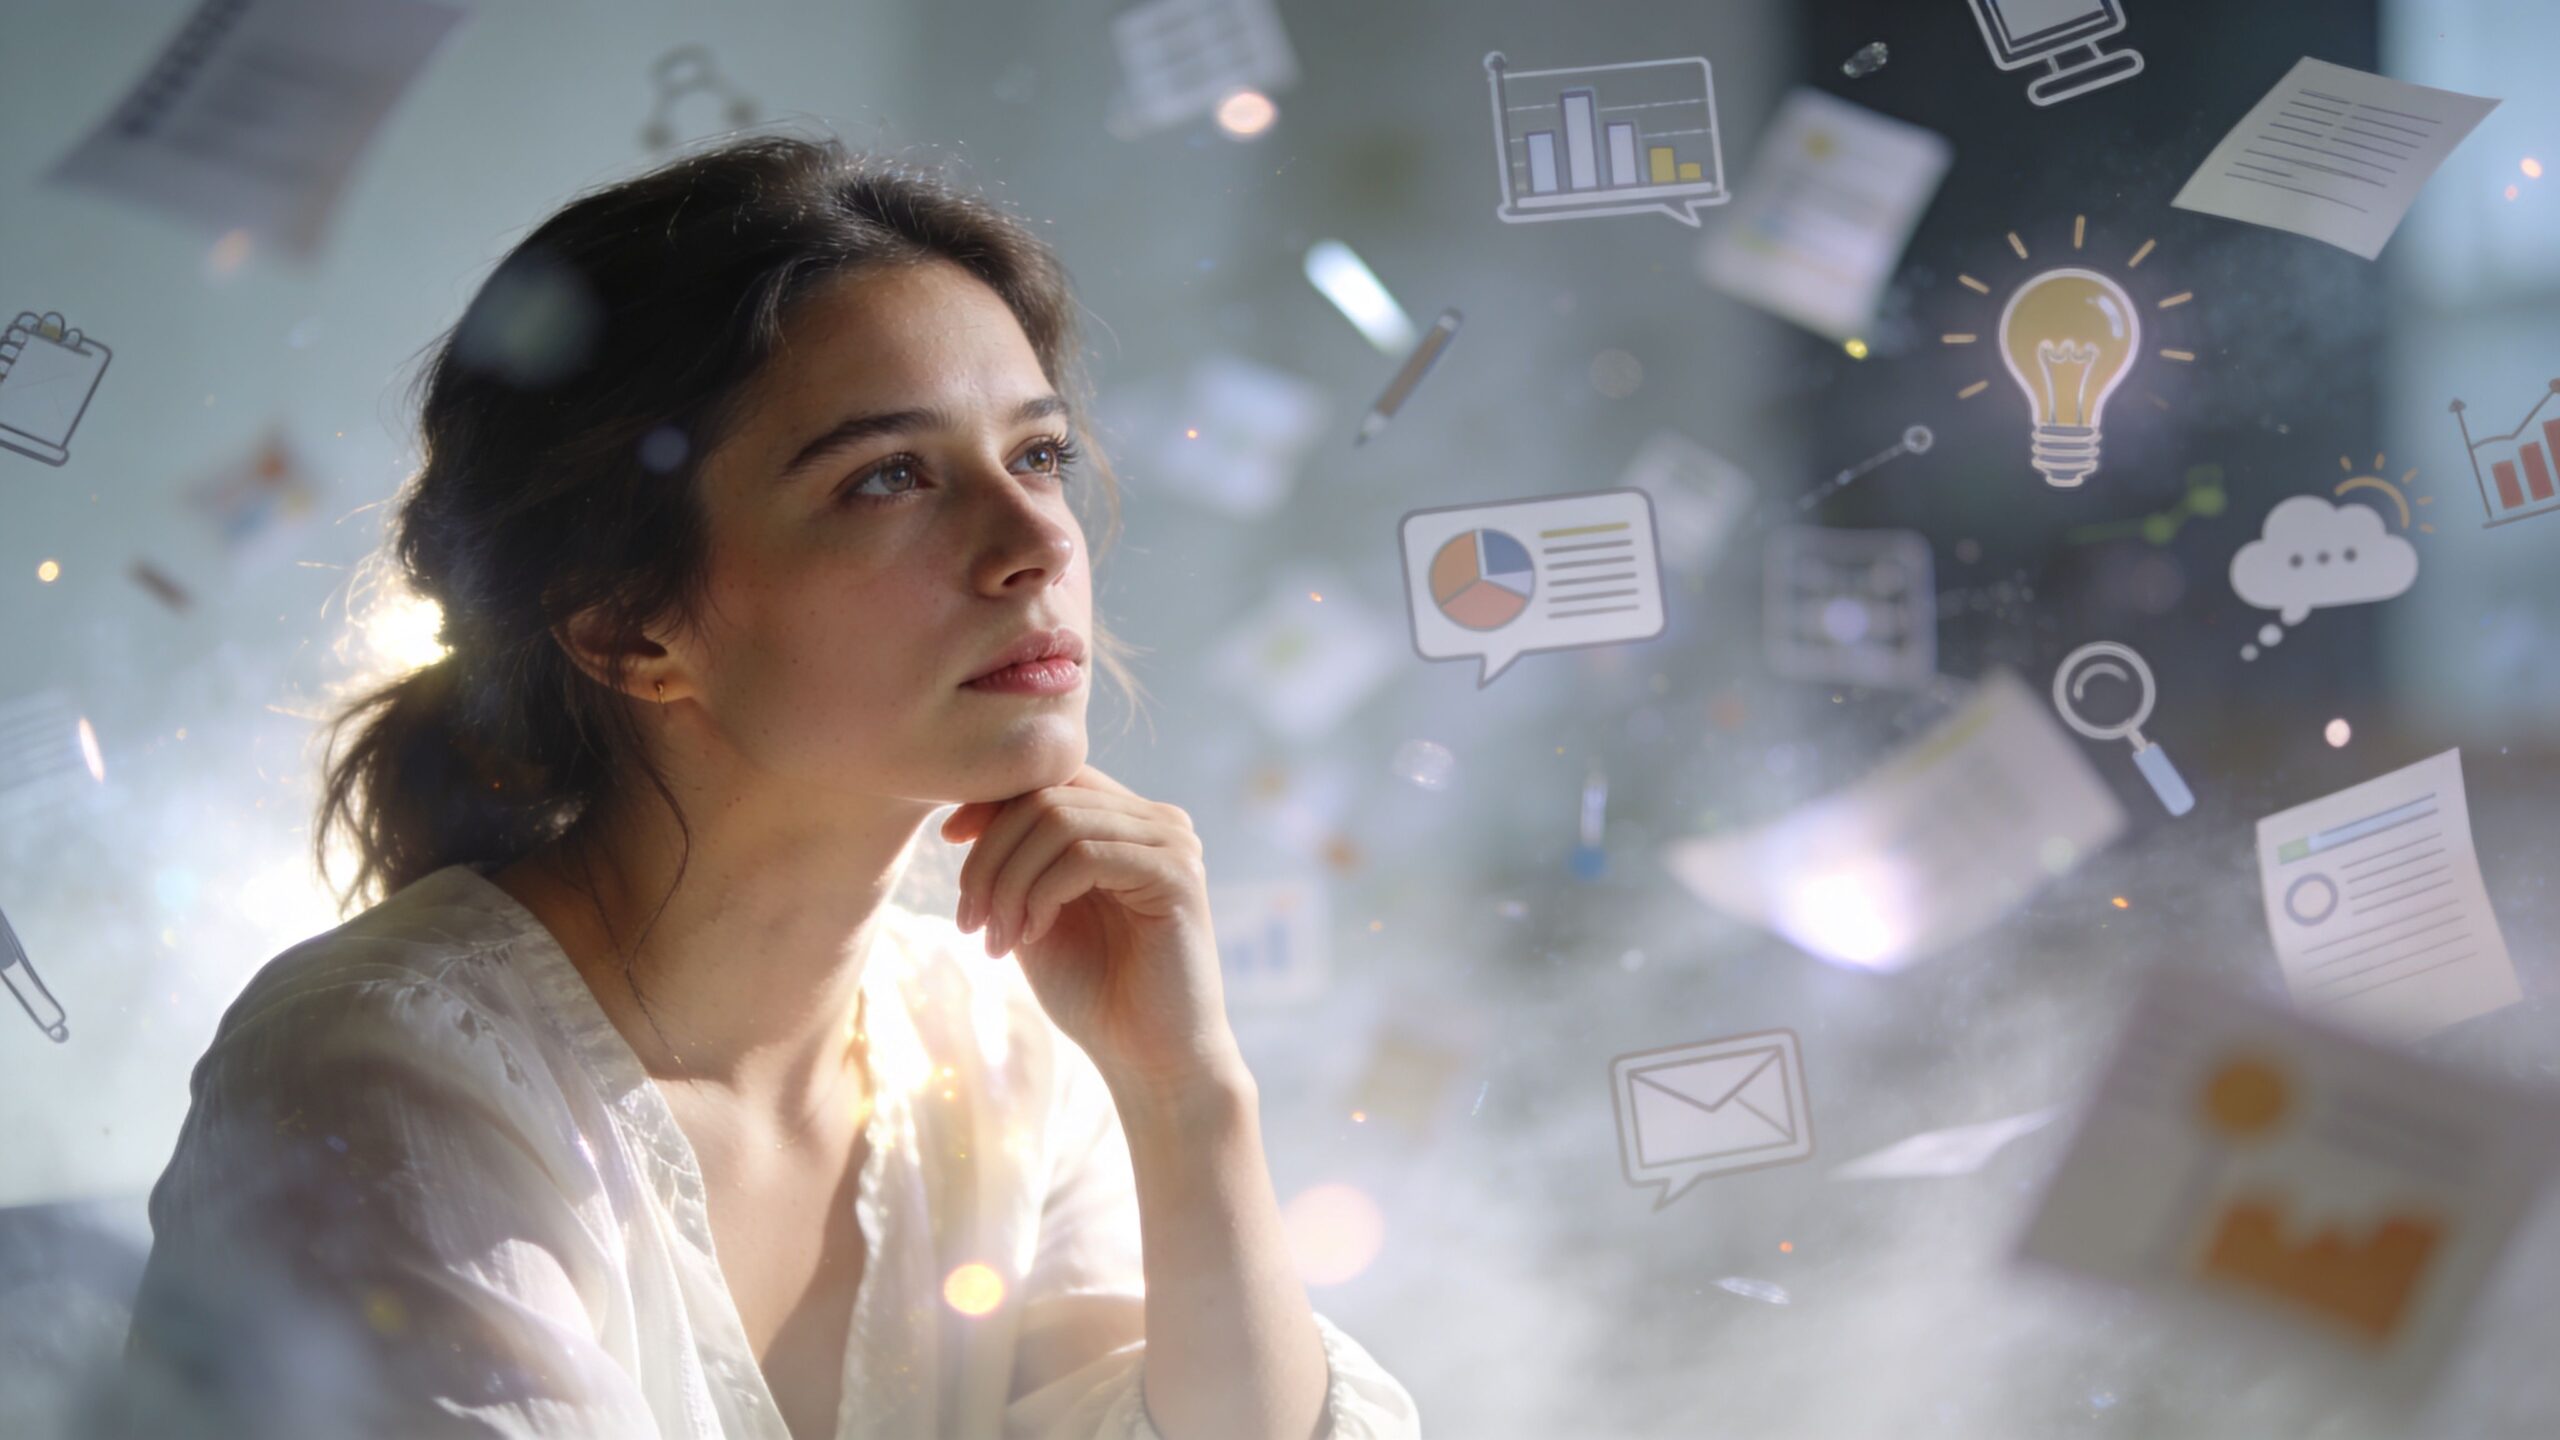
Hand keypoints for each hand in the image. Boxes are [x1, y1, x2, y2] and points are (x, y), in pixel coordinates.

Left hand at [941, 765, 1240, 1094]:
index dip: (992, 800)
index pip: (1051, 773)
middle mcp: (1156, 821)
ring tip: (997, 939)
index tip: (949, 841)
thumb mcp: (1036, 908)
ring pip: (1059, 821)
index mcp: (1126, 821)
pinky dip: (1041, 894)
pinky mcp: (1178, 875)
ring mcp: (1173, 843)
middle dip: (990, 856)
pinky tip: (1031, 936)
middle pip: (1046, 795)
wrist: (1148, 1060)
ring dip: (1009, 881)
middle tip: (971, 921)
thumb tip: (970, 804)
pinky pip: (1085, 856)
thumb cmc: (1093, 991)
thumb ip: (1019, 855)